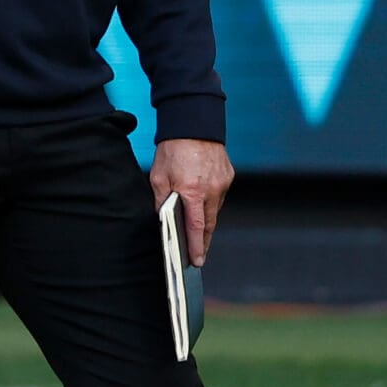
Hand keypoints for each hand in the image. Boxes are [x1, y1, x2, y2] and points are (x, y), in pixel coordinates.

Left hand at [150, 139, 233, 265]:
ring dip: (206, 220)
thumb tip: (163, 218)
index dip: (197, 246)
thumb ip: (161, 200)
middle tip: (198, 255)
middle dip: (204, 241)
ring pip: (214, 210)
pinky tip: (201, 205)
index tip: (197, 261)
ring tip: (197, 233)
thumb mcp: (158, 177)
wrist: (194, 125)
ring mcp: (223, 184)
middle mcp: (212, 190)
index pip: (197, 227)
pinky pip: (219, 196)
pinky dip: (210, 203)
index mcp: (193, 192)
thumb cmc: (173, 150)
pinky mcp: (228, 176)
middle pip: (209, 223)